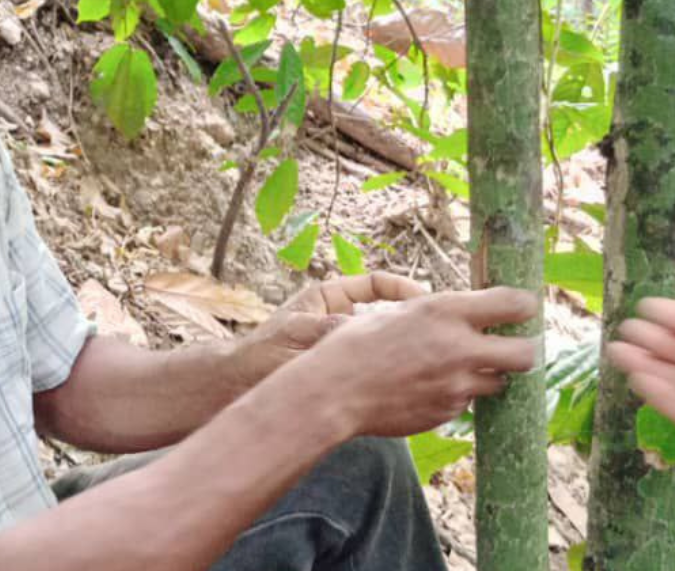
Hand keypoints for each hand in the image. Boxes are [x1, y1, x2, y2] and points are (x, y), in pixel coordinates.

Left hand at [231, 272, 428, 390]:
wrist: (239, 389)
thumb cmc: (261, 355)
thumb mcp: (300, 334)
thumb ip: (333, 328)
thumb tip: (370, 328)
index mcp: (330, 297)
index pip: (376, 284)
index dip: (402, 289)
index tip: (425, 301)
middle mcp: (341, 319)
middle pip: (386, 312)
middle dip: (409, 321)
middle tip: (435, 332)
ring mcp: (346, 346)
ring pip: (384, 342)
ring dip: (402, 348)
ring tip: (426, 357)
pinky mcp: (347, 373)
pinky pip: (376, 367)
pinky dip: (391, 371)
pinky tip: (406, 381)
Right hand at [311, 286, 537, 437]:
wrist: (334, 393)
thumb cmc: (355, 345)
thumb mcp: (396, 312)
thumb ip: (435, 313)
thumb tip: (465, 311)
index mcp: (444, 311)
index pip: (514, 304)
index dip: (525, 305)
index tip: (524, 308)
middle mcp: (458, 348)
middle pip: (525, 353)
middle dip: (523, 349)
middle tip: (511, 347)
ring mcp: (456, 385)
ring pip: (499, 382)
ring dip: (489, 375)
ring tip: (462, 369)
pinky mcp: (447, 413)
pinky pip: (466, 403)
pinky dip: (456, 395)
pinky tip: (428, 388)